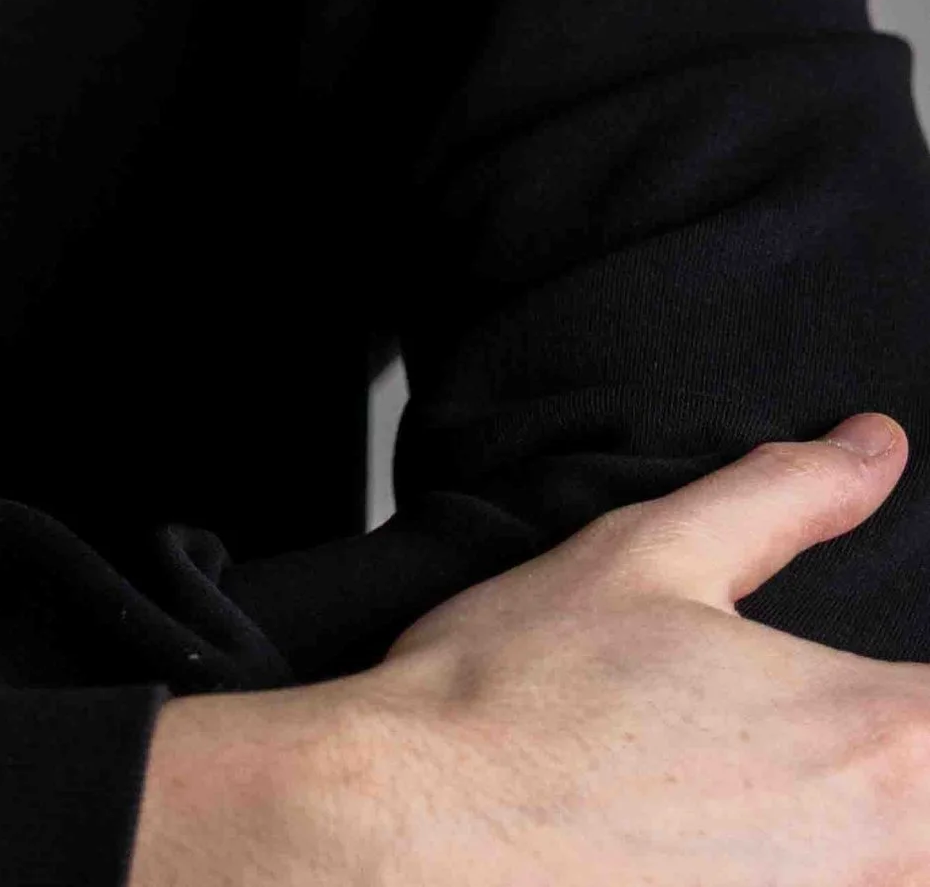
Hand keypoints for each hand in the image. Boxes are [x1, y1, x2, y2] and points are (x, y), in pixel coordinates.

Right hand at [324, 414, 928, 884]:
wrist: (411, 832)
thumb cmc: (518, 698)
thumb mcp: (648, 556)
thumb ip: (786, 498)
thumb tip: (872, 448)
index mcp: (882, 739)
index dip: (918, 695)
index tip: (880, 690)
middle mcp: (886, 864)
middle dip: (906, 765)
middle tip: (793, 726)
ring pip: (903, 871)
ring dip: (874, 836)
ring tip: (775, 799)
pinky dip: (811, 876)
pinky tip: (741, 849)